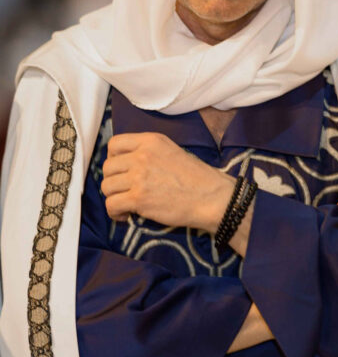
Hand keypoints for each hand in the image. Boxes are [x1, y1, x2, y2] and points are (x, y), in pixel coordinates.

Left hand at [101, 132, 233, 229]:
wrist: (210, 197)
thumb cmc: (195, 177)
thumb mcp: (171, 151)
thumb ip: (148, 151)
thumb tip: (125, 163)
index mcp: (150, 141)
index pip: (114, 144)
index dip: (113, 158)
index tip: (121, 170)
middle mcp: (142, 155)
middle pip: (108, 167)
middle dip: (113, 181)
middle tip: (124, 191)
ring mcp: (139, 177)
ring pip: (107, 187)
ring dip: (114, 197)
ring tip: (126, 204)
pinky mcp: (139, 198)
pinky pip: (112, 205)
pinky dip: (115, 213)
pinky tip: (126, 215)